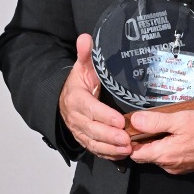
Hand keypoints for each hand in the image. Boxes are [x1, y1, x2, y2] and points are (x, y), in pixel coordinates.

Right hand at [58, 34, 131, 159]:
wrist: (65, 99)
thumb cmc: (79, 83)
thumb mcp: (83, 67)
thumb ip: (86, 55)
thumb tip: (86, 38)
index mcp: (76, 98)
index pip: (90, 109)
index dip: (104, 116)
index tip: (120, 121)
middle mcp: (75, 117)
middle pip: (92, 130)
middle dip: (110, 136)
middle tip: (128, 139)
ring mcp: (79, 130)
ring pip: (93, 143)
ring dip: (110, 148)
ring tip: (128, 149)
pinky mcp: (84, 139)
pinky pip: (94, 150)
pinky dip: (107, 154)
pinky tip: (121, 155)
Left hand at [128, 109, 193, 174]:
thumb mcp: (180, 119)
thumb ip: (155, 121)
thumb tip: (134, 121)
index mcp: (164, 155)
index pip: (135, 154)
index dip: (130, 141)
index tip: (131, 129)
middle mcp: (169, 166)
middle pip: (146, 156)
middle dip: (143, 142)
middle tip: (147, 124)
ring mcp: (178, 168)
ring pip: (158, 157)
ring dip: (157, 144)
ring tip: (163, 127)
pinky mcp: (187, 167)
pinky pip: (170, 158)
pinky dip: (168, 148)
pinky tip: (175, 135)